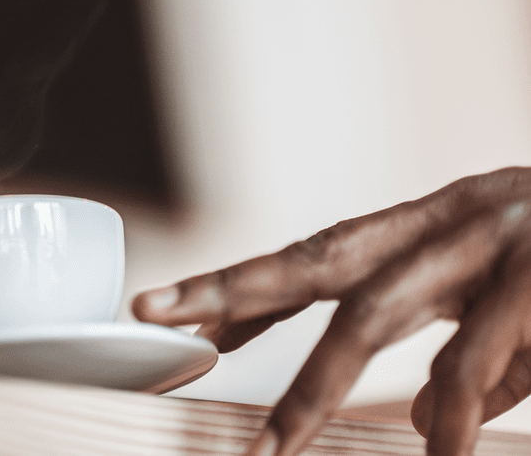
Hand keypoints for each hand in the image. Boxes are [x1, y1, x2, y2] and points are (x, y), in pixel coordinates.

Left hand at [131, 167, 530, 455]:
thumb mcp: (528, 302)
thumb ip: (474, 357)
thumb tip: (426, 418)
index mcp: (444, 220)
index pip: (322, 249)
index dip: (247, 283)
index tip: (172, 316)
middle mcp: (459, 219)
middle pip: (320, 255)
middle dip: (234, 290)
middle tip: (158, 319)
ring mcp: (503, 242)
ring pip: (379, 310)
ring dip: (317, 384)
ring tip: (270, 447)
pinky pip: (483, 356)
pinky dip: (453, 413)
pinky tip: (436, 451)